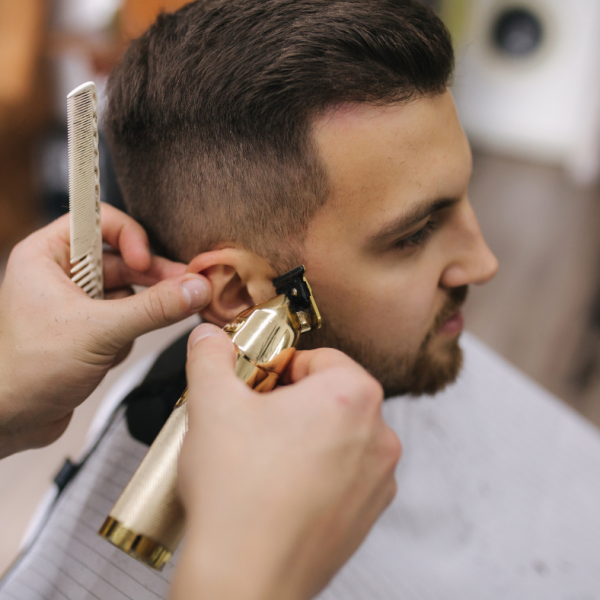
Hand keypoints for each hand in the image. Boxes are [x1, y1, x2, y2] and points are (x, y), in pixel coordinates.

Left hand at [0, 204, 211, 457]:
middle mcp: (61, 273)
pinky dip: (128, 335)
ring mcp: (76, 302)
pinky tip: (111, 355)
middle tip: (187, 289)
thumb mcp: (100, 332)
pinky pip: (125, 317)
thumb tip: (196, 288)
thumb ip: (154, 308)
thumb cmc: (28, 370)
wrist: (11, 419)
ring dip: (138, 313)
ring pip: (128, 291)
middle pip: (122, 258)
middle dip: (151, 278)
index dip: (129, 236)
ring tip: (131, 335)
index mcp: (47, 256)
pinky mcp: (88, 328)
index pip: (98, 220)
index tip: (146, 261)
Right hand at [173, 324, 400, 599]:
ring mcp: (378, 478)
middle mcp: (378, 434)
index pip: (317, 357)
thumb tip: (208, 337)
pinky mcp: (367, 513)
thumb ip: (210, 356)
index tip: (256, 387)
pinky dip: (316, 472)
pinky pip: (343, 473)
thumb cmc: (238, 495)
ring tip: (261, 458)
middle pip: (330, 395)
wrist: (246, 580)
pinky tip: (278, 489)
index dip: (279, 368)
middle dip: (290, 401)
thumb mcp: (211, 403)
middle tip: (252, 421)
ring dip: (304, 436)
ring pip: (337, 434)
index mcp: (352, 395)